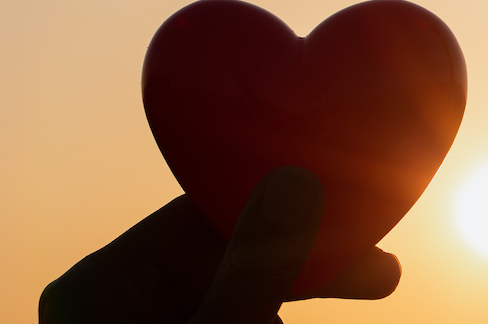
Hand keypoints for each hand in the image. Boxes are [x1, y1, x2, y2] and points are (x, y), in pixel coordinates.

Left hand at [40, 166, 400, 323]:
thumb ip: (254, 268)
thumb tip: (295, 177)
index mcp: (102, 285)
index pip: (206, 209)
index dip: (284, 192)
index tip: (352, 188)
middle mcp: (126, 298)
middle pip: (236, 246)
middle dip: (315, 249)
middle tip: (385, 267)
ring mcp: (157, 321)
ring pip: (248, 280)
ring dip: (315, 277)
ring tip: (383, 280)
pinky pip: (244, 306)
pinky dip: (285, 305)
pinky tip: (339, 285)